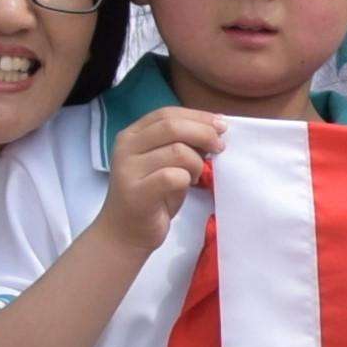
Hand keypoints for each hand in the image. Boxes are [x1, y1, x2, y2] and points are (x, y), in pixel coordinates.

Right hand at [93, 103, 225, 257]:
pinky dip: (188, 179)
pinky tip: (187, 186)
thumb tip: (216, 125)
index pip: (167, 113)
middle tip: (219, 148)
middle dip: (204, 133)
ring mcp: (128, 170)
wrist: (125, 233)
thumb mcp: (167, 162)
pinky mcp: (136, 193)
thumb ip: (182, 143)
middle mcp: (126, 147)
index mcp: (132, 135)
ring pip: (178, 151)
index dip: (198, 116)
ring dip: (197, 163)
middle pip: (172, 126)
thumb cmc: (152, 196)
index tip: (221, 125)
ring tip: (196, 176)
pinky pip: (173, 176)